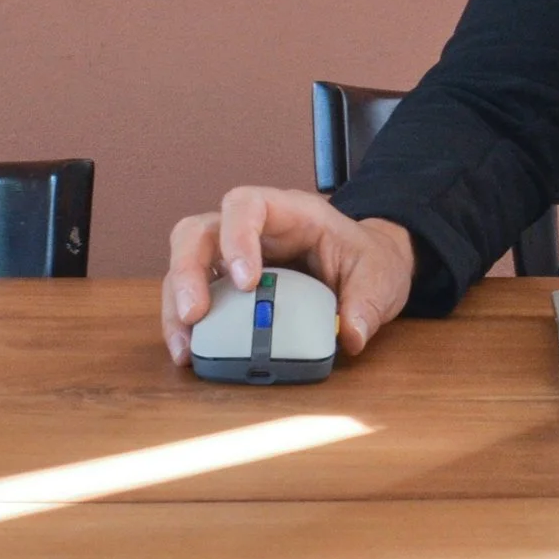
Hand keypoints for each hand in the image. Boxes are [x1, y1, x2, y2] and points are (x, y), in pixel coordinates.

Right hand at [160, 187, 415, 365]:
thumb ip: (368, 303)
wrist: (367, 270)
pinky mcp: (225, 287)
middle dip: (189, 271)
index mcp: (291, 213)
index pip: (247, 204)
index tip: (246, 282)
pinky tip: (189, 353)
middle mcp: (252, 230)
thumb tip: (349, 335)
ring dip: (177, 304)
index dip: (236, 236)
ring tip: (185, 348)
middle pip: (198, 232)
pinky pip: (192, 297)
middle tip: (195, 314)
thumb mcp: (381, 277)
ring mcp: (232, 257)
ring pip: (184, 265)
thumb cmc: (368, 260)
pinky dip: (184, 325)